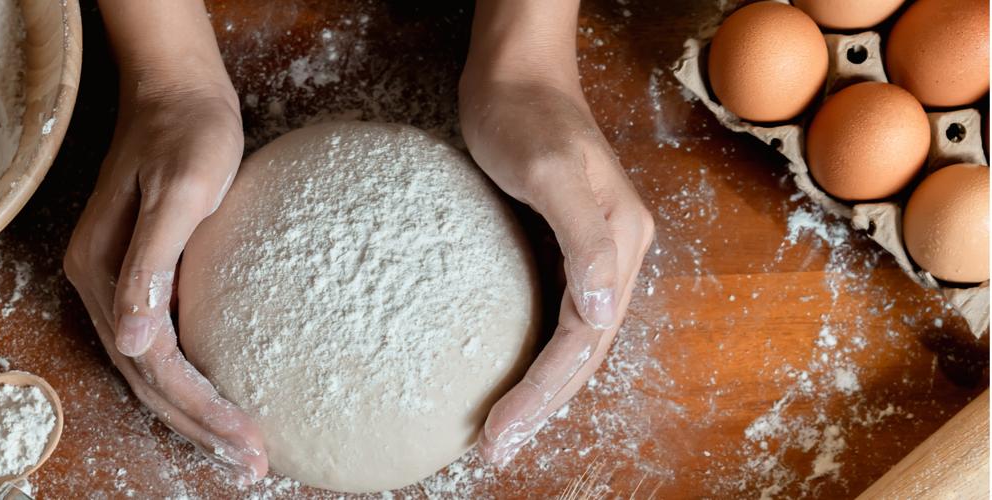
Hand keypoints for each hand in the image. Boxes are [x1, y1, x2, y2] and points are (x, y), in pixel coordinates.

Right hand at [63, 81, 266, 483]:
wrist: (177, 91)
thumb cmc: (187, 133)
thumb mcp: (179, 191)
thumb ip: (151, 263)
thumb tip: (129, 341)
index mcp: (101, 270)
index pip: (153, 363)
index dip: (200, 409)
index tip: (249, 442)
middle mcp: (100, 286)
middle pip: (148, 379)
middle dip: (200, 427)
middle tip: (254, 464)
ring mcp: (115, 284)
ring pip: (151, 370)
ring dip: (195, 413)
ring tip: (241, 448)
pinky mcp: (141, 275)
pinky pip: (160, 344)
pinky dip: (190, 379)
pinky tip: (220, 397)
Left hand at [460, 75, 654, 465]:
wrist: (514, 70)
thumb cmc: (524, 113)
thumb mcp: (549, 171)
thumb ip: (584, 239)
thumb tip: (605, 311)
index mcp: (621, 241)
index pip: (585, 339)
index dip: (545, 392)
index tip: (502, 432)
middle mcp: (618, 253)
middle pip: (586, 350)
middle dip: (544, 406)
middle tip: (498, 450)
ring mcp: (596, 251)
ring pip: (576, 340)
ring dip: (544, 391)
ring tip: (506, 432)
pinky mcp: (566, 245)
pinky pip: (559, 316)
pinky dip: (538, 355)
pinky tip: (514, 376)